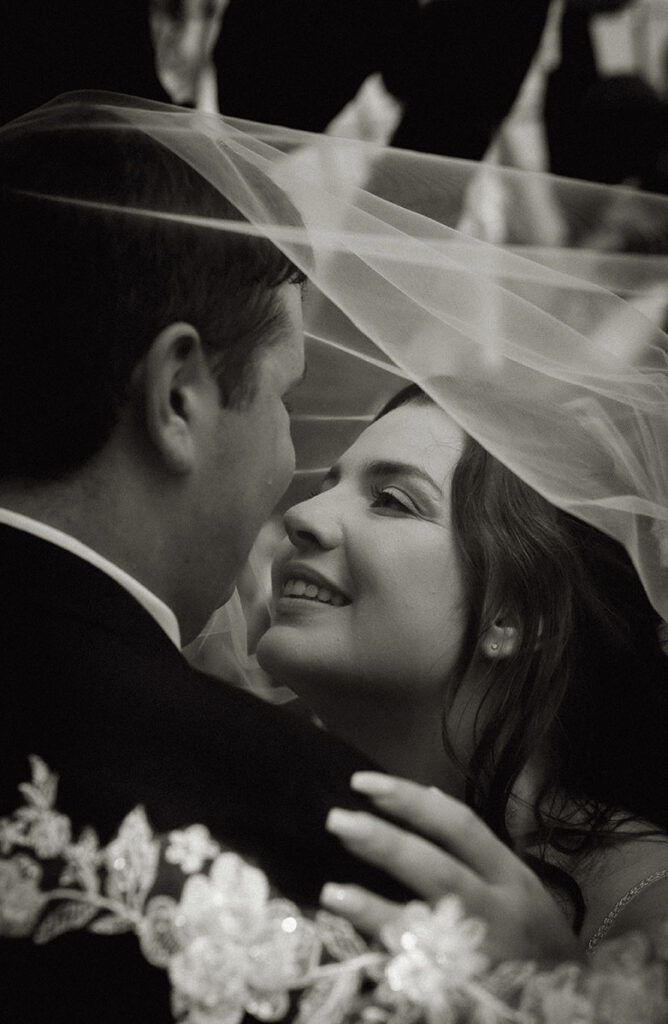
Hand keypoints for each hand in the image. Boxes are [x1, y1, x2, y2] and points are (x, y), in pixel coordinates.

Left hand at [320, 772, 584, 964]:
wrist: (572, 1008)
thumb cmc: (534, 937)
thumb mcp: (517, 884)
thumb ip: (475, 846)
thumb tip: (425, 794)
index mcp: (510, 876)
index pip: (458, 825)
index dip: (409, 799)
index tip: (363, 782)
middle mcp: (497, 912)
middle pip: (434, 868)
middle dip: (383, 841)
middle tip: (336, 819)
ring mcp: (480, 956)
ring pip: (424, 927)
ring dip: (374, 909)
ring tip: (331, 891)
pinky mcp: (463, 990)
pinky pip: (418, 973)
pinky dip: (385, 960)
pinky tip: (353, 951)